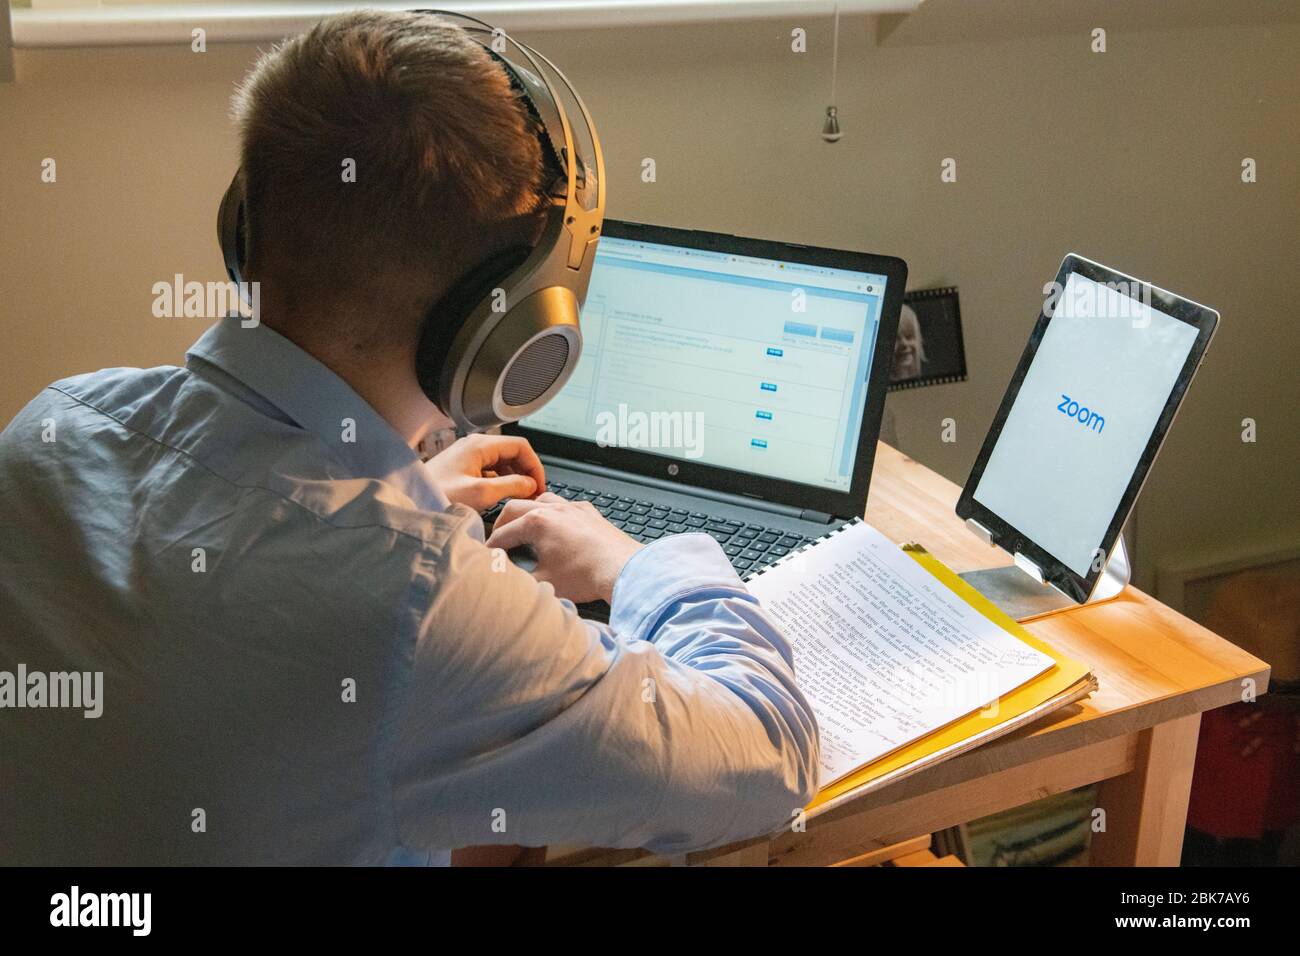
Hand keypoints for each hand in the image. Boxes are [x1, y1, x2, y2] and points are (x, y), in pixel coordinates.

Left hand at [424, 433, 545, 510]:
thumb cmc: (438, 495)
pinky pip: (490, 471)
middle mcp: (475, 447)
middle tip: (532, 493)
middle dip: (526, 472)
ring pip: (502, 463)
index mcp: (481, 446)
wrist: (411, 501)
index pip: (521, 447)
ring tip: (518, 497)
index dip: (535, 466)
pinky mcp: (462, 469)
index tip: (539, 485)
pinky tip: (501, 496)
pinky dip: (501, 482)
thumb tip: (530, 484)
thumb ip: (511, 486)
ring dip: (514, 478)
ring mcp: (468, 457)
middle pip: (513, 453)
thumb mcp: (481, 493)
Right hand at [485, 493, 642, 603]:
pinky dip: (554, 512)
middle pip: (516, 507)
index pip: (503, 533)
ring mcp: (574, 508)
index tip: (486, 555)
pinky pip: (566, 505)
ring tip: (523, 525)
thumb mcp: (544, 582)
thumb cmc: (588, 575)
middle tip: (498, 537)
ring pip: (542, 499)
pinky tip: (556, 524)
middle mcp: (555, 509)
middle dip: (503, 523)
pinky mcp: (590, 513)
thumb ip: (520, 577)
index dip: (490, 546)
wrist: (624, 570)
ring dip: (528, 511)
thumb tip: (509, 578)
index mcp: (538, 522)